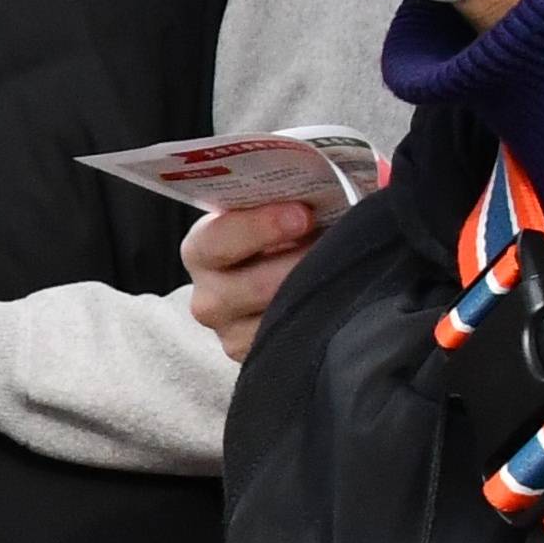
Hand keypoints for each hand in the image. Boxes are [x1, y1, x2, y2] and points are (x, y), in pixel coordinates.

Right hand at [184, 197, 326, 362]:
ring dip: (305, 297)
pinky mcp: (255, 361)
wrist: (301, 263)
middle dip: (290, 267)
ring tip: (341, 275)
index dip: (257, 227)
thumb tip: (323, 181)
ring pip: (265, 324)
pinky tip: (338, 305)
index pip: (215, 240)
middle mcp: (207, 296)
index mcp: (203, 247)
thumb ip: (290, 189)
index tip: (303, 214)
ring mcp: (229, 334)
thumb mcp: (284, 201)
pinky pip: (283, 349)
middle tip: (330, 247)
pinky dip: (313, 327)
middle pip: (239, 290)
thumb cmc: (292, 225)